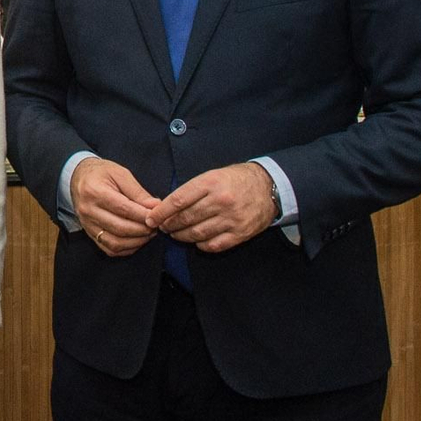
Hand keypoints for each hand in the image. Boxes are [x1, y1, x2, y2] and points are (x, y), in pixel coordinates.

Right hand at [71, 157, 160, 256]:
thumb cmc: (100, 173)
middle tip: (156, 225)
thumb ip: (138, 192)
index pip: (124, 209)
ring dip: (136, 241)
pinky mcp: (89, 233)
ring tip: (148, 233)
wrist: (78, 177)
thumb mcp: (120, 174)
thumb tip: (155, 207)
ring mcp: (87, 224)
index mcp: (95, 191)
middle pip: (120, 228)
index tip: (157, 216)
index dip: (143, 215)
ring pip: (115, 243)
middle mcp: (88, 210)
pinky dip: (126, 248)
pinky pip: (109, 249)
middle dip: (143, 230)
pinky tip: (136, 240)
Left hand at [148, 162, 277, 253]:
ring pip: (197, 234)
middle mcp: (221, 201)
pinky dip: (201, 245)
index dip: (161, 212)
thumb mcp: (213, 175)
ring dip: (181, 236)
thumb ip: (192, 189)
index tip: (151, 218)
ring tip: (175, 234)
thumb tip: (167, 205)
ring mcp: (232, 219)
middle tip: (162, 227)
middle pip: (186, 218)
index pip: (178, 200)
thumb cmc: (235, 180)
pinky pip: (214, 245)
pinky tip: (196, 241)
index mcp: (211, 183)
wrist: (269, 187)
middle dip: (169, 225)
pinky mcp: (241, 233)